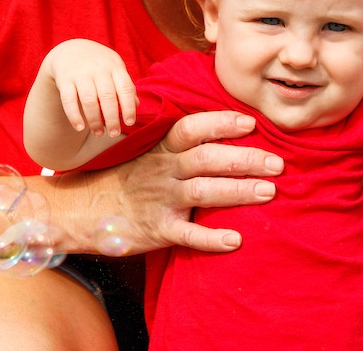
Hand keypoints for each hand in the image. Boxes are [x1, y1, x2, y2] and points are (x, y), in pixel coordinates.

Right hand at [51, 40, 137, 137]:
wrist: (71, 49)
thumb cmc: (99, 65)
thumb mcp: (115, 69)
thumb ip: (125, 87)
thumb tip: (136, 105)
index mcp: (115, 67)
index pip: (126, 88)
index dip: (129, 106)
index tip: (130, 122)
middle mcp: (99, 69)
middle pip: (108, 97)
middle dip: (112, 118)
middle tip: (114, 133)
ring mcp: (81, 73)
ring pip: (89, 100)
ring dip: (94, 120)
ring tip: (99, 134)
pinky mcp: (64, 79)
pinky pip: (68, 99)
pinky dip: (74, 115)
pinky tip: (80, 128)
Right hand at [101, 111, 282, 253]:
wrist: (85, 210)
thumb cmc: (128, 177)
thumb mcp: (149, 151)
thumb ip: (182, 143)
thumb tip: (228, 128)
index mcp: (163, 148)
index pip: (192, 128)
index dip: (221, 123)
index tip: (250, 122)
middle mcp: (164, 170)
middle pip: (207, 159)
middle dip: (244, 159)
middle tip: (277, 163)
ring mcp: (161, 200)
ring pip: (204, 192)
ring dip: (238, 192)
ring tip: (268, 192)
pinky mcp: (158, 230)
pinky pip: (188, 235)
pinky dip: (212, 238)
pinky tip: (236, 240)